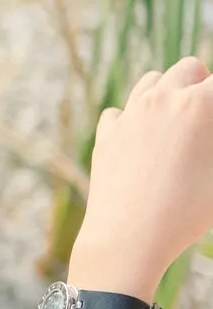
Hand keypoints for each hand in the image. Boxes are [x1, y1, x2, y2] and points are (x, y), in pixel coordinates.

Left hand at [74, 57, 212, 290]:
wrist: (127, 239)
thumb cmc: (187, 213)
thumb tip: (205, 136)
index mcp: (198, 105)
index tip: (211, 131)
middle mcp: (161, 99)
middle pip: (189, 68)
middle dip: (203, 84)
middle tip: (208, 115)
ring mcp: (129, 114)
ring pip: (152, 81)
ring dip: (169, 93)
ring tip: (179, 122)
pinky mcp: (106, 134)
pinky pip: (120, 111)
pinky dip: (133, 119)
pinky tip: (142, 141)